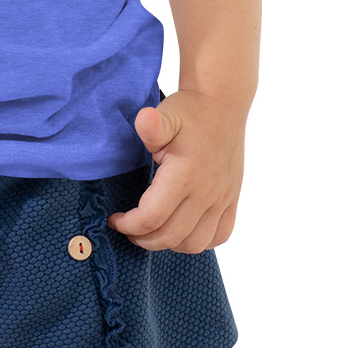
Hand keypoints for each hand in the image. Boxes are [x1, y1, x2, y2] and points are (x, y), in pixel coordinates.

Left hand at [107, 90, 244, 252]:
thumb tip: (144, 121)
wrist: (222, 104)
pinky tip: (181, 230)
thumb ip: (151, 126)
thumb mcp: (166, 114)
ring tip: (152, 232)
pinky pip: (220, 236)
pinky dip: (198, 241)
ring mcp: (223, 198)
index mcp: (186, 175)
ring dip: (169, 244)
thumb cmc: (189, 110)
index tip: (115, 219)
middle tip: (128, 229)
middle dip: (143, 238)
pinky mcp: (232, 199)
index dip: (129, 225)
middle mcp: (207, 192)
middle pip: (171, 236)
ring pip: (196, 243)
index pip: (152, 217)